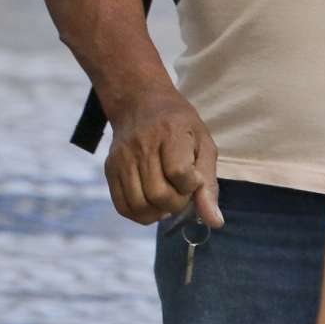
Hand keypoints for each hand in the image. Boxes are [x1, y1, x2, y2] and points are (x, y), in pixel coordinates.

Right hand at [105, 88, 221, 227]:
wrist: (139, 102)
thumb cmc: (178, 124)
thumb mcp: (203, 144)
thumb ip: (209, 183)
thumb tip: (215, 222)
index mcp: (169, 133)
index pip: (179, 173)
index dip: (191, 185)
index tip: (194, 178)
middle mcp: (141, 145)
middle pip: (158, 194)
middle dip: (177, 203)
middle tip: (181, 191)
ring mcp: (122, 158)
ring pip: (139, 205)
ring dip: (158, 212)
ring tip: (166, 199)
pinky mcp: (110, 168)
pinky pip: (122, 205)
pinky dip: (139, 214)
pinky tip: (151, 204)